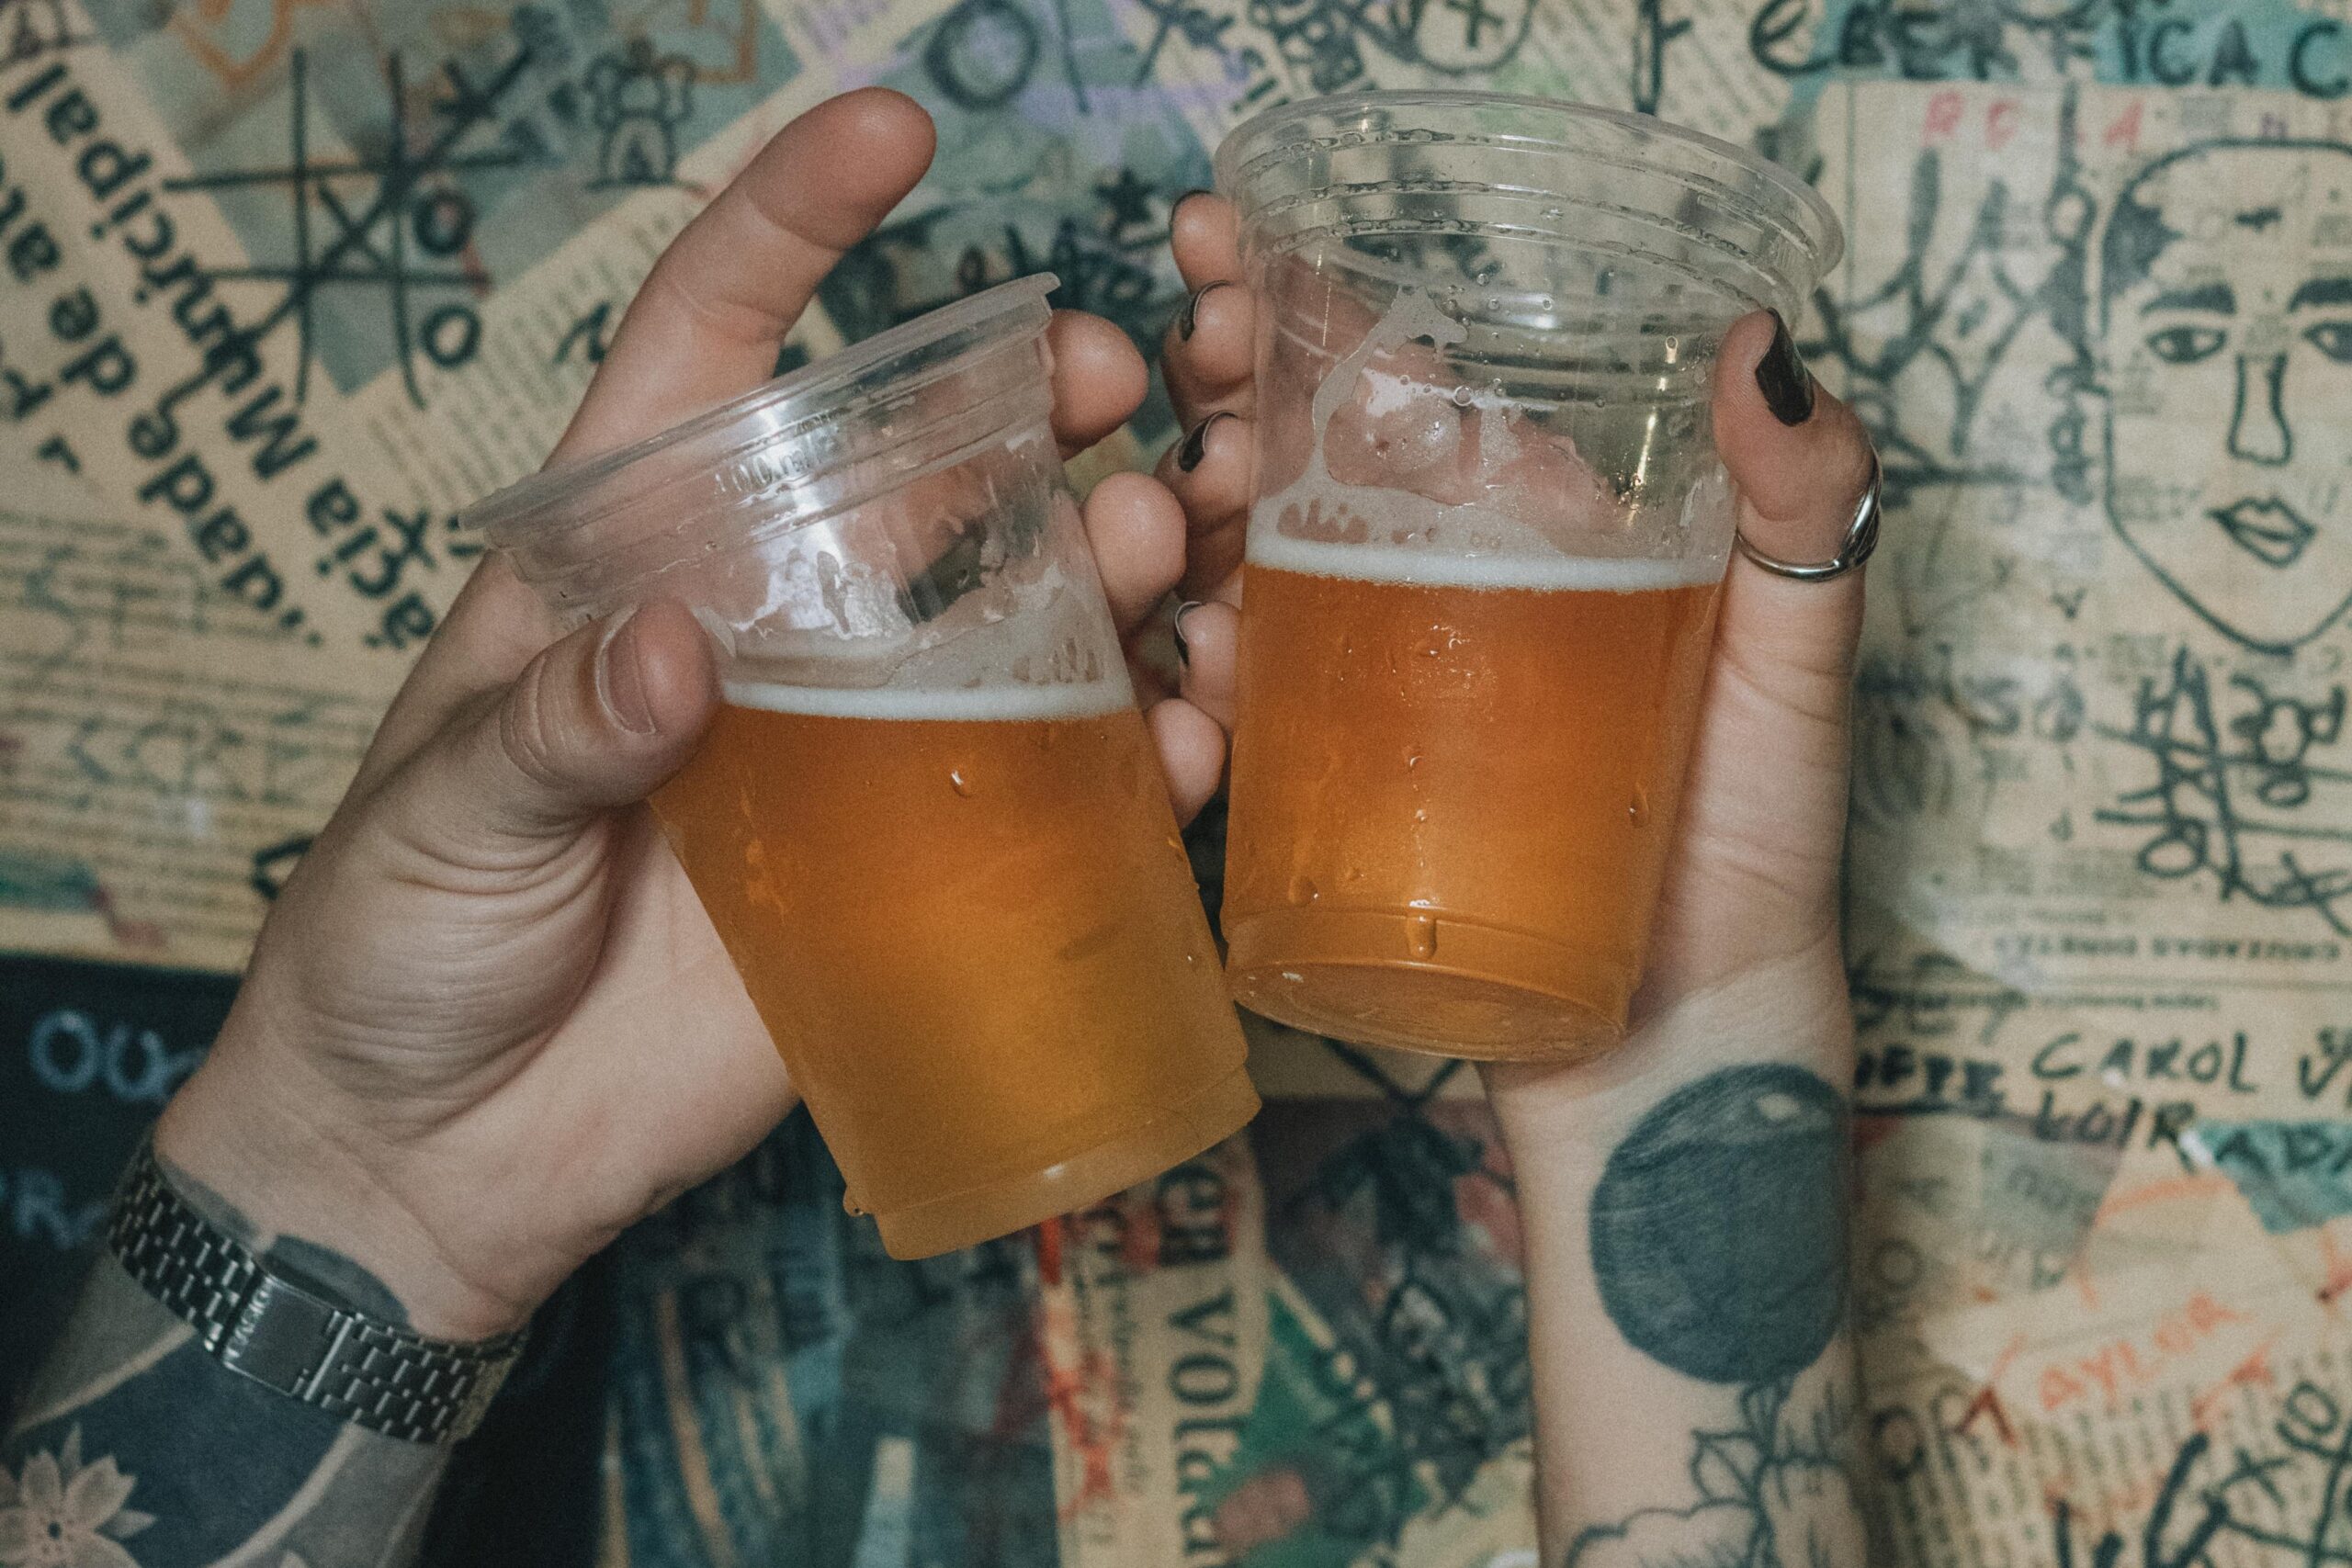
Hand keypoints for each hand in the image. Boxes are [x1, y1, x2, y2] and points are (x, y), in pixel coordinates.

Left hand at [155, 90, 1222, 1339]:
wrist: (444, 1152)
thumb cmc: (396, 942)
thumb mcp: (437, 814)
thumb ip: (547, 728)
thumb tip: (677, 655)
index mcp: (629, 555)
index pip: (714, 350)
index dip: (800, 226)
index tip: (899, 132)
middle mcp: (770, 623)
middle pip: (925, 467)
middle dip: (1032, 400)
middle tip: (1115, 388)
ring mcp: (857, 742)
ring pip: (1023, 612)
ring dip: (1116, 562)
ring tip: (1167, 550)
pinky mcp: (918, 867)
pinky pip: (1055, 787)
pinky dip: (1138, 752)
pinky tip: (1183, 734)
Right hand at [1156, 194, 1873, 1126]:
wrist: (1684, 1059)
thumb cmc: (1759, 855)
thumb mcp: (1794, 668)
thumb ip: (1801, 511)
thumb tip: (1764, 344)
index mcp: (1547, 539)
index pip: (1425, 394)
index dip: (1327, 312)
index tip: (1237, 253)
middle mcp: (1451, 601)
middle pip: (1315, 469)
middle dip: (1233, 394)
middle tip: (1196, 357)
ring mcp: (1383, 701)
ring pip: (1257, 576)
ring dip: (1194, 520)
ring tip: (1182, 503)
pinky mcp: (1337, 801)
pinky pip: (1249, 718)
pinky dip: (1208, 675)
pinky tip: (1204, 654)